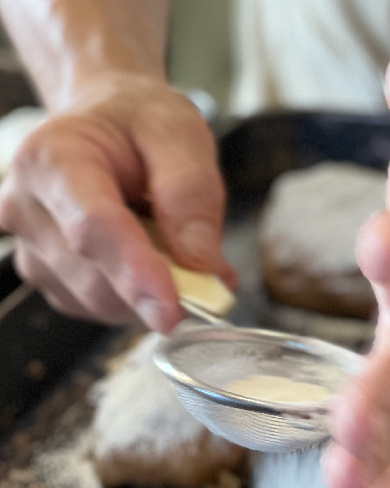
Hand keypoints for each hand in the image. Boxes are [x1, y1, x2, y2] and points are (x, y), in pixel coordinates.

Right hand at [0, 73, 235, 329]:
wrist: (106, 121)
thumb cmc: (140, 123)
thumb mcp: (181, 137)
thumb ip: (192, 199)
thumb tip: (203, 269)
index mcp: (53, 158)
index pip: (93, 228)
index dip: (135, 274)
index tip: (173, 312)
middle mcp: (25, 207)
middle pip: (97, 278)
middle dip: (162, 287)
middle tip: (212, 267)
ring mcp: (31, 248)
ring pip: (102, 302)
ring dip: (152, 290)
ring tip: (167, 238)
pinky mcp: (50, 279)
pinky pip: (102, 308)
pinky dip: (139, 296)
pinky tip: (147, 256)